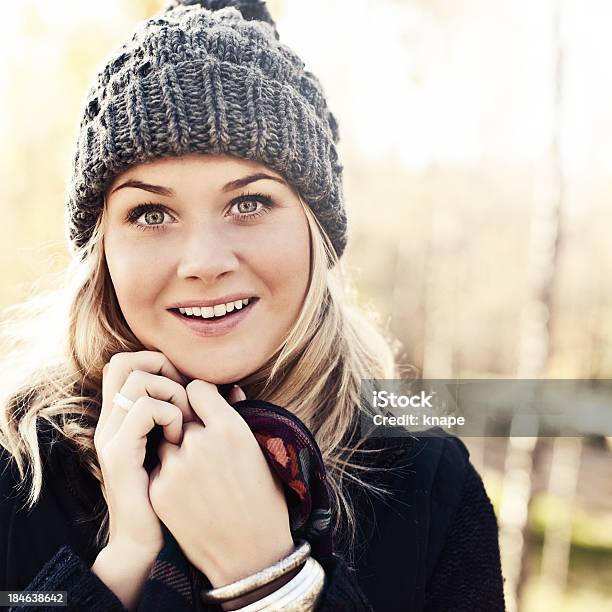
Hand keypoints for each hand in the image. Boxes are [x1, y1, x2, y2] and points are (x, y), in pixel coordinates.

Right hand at [94, 351, 196, 556]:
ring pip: (137, 380)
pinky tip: (179, 438)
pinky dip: (170, 414)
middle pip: (123, 362)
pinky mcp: (119, 455)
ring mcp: (111, 437)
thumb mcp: (184, 449)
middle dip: (161, 367)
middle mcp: (111, 422)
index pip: (127, 363)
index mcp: (123, 418)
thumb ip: (195, 416)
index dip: (158, 362)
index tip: (187, 384)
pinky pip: (146, 409)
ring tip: (185, 421)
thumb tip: (234, 389)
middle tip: (186, 395)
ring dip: (171, 392)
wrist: (146, 545)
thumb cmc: (176, 496)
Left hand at [148, 380, 294, 586]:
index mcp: (230, 428)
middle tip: (204, 450)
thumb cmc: (263, 499)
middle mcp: (200, 442)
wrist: (250, 554)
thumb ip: (237, 416)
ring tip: (197, 476)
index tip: (203, 409)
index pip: (196, 388)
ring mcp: (176, 467)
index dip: (199, 398)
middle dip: (188, 427)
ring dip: (175, 451)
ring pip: (164, 442)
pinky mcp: (159, 491)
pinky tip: (188, 494)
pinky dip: (167, 476)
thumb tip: (229, 390)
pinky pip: (157, 469)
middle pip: (179, 416)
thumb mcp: (259, 452)